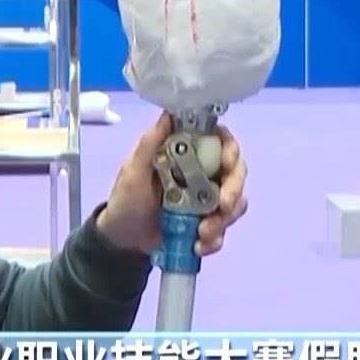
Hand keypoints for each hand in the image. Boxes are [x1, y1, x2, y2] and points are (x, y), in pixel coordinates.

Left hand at [95, 113, 249, 256]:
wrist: (123, 239)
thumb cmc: (127, 199)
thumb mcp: (133, 171)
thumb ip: (150, 144)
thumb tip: (169, 113)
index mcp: (188, 154)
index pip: (220, 142)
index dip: (231, 149)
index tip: (227, 163)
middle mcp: (204, 173)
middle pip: (236, 172)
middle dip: (234, 190)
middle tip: (223, 205)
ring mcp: (207, 200)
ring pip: (235, 202)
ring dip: (224, 219)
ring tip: (202, 233)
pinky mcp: (207, 224)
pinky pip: (224, 229)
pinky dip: (215, 239)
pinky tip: (199, 246)